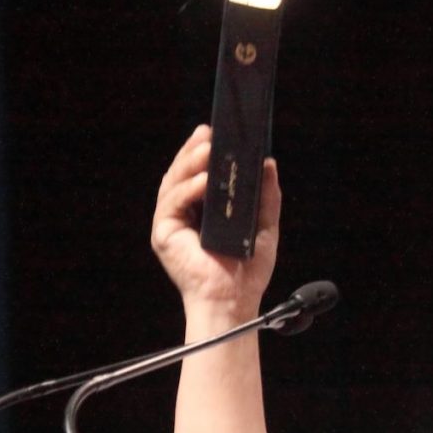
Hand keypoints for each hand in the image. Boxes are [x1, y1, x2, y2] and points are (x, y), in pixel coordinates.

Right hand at [151, 124, 280, 318]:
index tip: (214, 132)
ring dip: (189, 164)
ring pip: (174, 184)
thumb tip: (268, 163)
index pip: (197, 174)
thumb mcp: (265, 225)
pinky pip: (173, 204)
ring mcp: (172, 224)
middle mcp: (184, 215)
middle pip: (181, 174)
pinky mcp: (164, 235)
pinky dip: (188, 189)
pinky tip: (205, 180)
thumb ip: (267, 196)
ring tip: (208, 149)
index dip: (202, 152)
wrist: (235, 300)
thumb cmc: (246, 271)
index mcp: (203, 212)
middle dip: (192, 151)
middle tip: (207, 134)